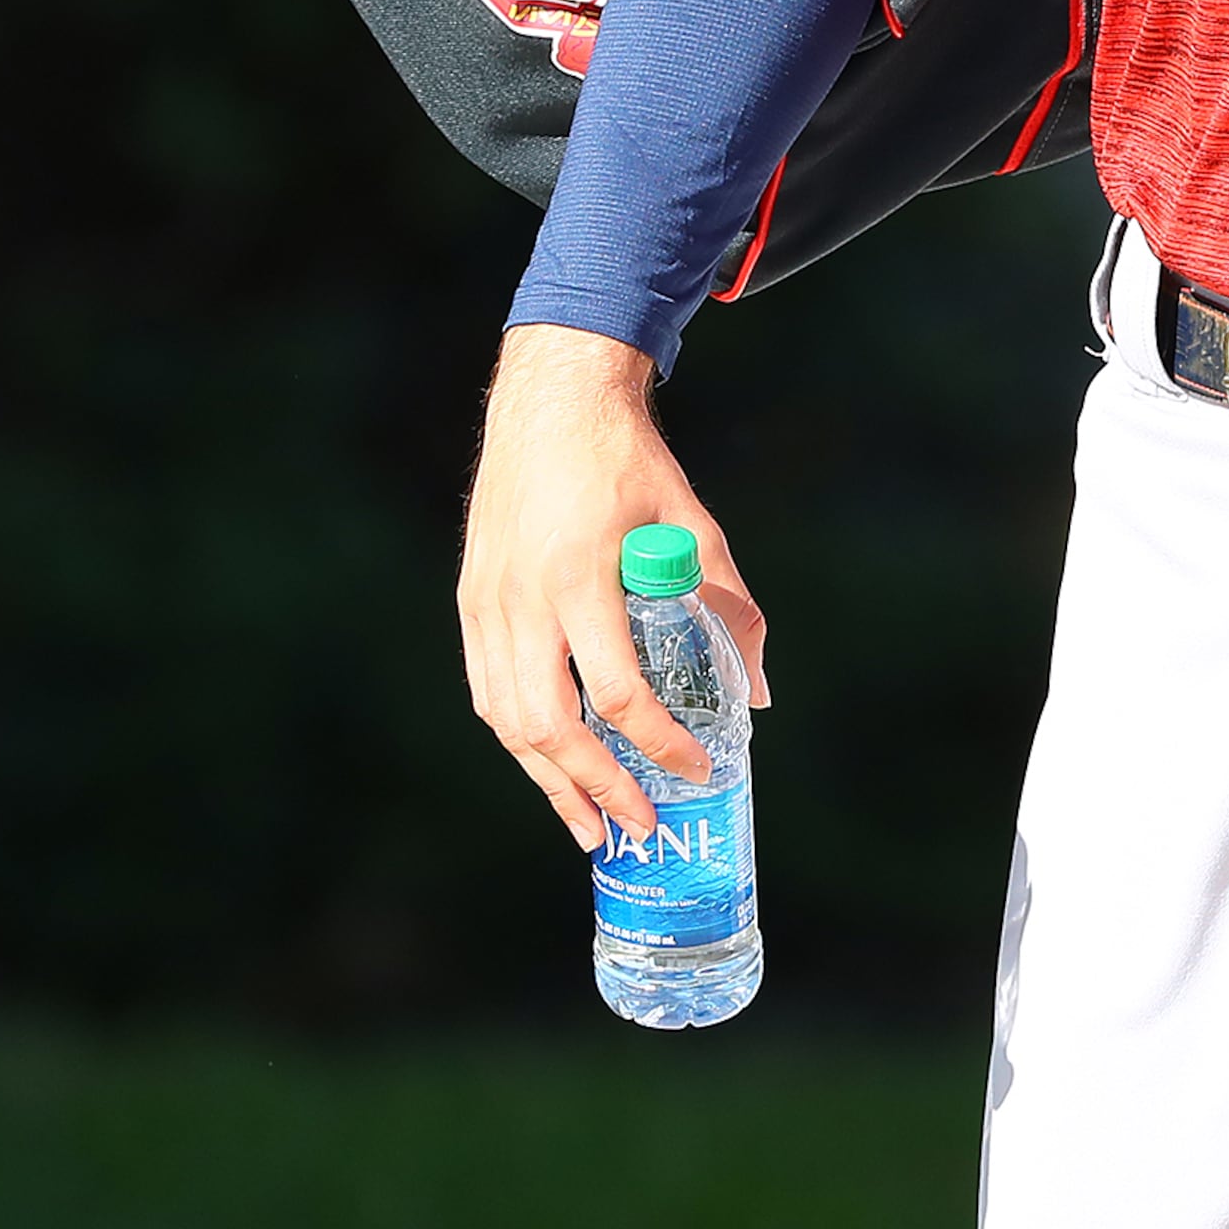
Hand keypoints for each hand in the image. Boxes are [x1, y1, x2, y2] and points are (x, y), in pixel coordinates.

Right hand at [457, 322, 771, 851]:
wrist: (551, 397)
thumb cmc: (627, 459)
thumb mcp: (691, 522)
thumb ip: (729, 603)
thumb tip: (756, 690)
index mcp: (581, 576)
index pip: (615, 690)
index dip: (656, 743)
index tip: (694, 771)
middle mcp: (523, 598)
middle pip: (548, 725)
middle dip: (594, 788)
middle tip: (635, 830)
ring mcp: (487, 602)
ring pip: (507, 719)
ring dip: (549, 781)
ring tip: (589, 825)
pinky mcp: (472, 600)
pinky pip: (488, 690)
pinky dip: (519, 738)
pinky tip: (549, 765)